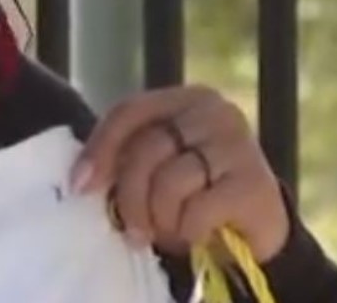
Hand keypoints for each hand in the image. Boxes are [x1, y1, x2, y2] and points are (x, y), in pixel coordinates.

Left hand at [71, 85, 291, 261]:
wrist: (256, 229)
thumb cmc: (195, 193)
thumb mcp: (156, 167)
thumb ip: (126, 159)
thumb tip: (81, 180)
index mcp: (184, 99)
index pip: (129, 112)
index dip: (100, 149)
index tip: (80, 186)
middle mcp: (214, 113)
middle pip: (147, 148)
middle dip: (129, 197)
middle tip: (133, 230)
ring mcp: (238, 145)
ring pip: (170, 181)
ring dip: (160, 218)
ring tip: (166, 232)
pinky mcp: (254, 185)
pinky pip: (197, 210)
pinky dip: (186, 230)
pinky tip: (192, 236)